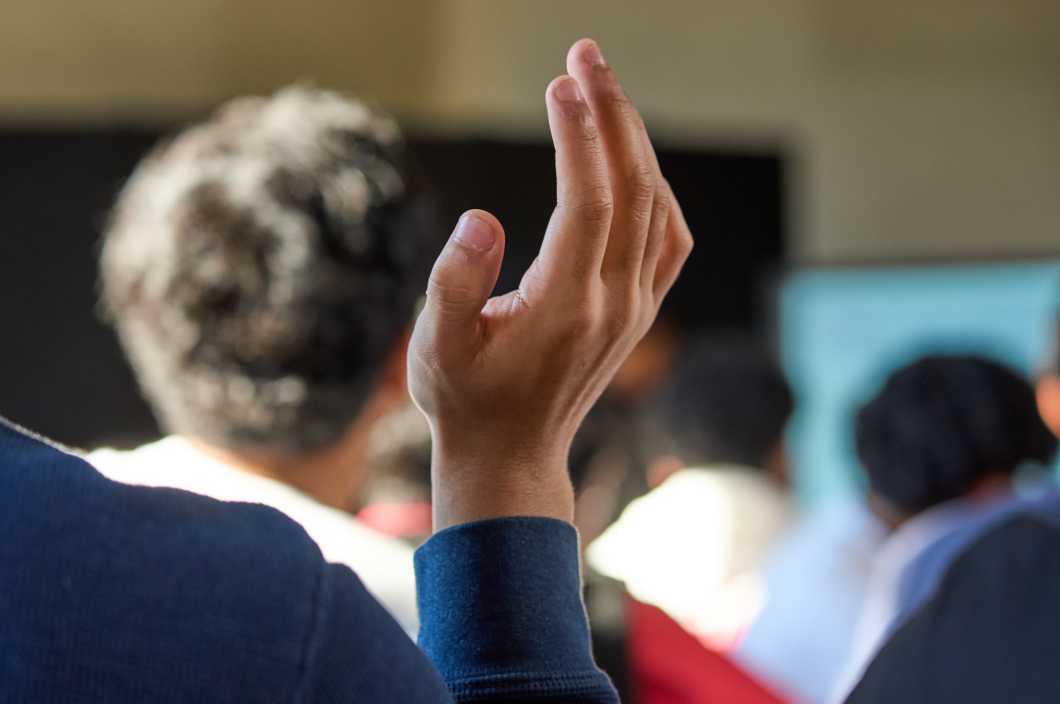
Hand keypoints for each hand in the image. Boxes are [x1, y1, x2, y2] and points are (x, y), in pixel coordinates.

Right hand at [408, 38, 693, 529]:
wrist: (511, 456)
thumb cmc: (466, 401)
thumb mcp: (437, 348)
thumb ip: (455, 283)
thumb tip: (481, 218)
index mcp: (566, 307)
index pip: (588, 204)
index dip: (579, 138)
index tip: (563, 81)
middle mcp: (614, 304)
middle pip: (632, 190)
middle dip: (612, 114)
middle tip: (585, 53)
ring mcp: (635, 309)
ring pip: (656, 207)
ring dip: (634, 142)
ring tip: (603, 89)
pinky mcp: (639, 313)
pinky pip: (668, 238)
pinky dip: (657, 188)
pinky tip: (634, 162)